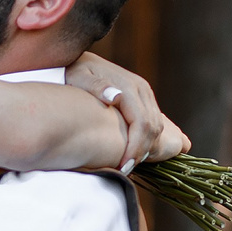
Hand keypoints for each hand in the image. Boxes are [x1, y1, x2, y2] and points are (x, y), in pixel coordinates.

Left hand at [66, 54, 185, 170]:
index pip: (142, 123)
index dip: (135, 148)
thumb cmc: (74, 71)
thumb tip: (116, 96)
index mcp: (129, 86)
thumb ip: (95, 86)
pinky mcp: (143, 98)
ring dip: (147, 148)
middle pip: (153, 127)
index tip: (123, 166)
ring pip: (157, 126)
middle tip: (124, 170)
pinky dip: (148, 140)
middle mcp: (141, 89)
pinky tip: (133, 153)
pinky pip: (154, 122)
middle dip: (142, 152)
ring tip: (127, 165)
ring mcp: (144, 93)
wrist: (79, 59)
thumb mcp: (78, 76)